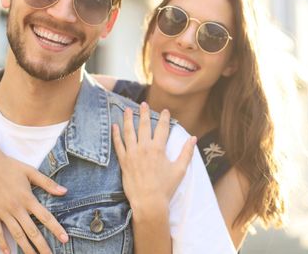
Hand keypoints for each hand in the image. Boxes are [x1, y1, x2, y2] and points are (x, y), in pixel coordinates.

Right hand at [0, 151, 68, 253]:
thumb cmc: (10, 166)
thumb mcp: (31, 172)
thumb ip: (48, 183)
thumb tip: (65, 191)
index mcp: (28, 198)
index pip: (45, 217)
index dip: (56, 229)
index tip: (65, 239)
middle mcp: (16, 208)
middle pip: (32, 231)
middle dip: (42, 246)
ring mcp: (3, 212)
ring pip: (16, 235)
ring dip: (26, 248)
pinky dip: (3, 243)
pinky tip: (8, 252)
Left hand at [112, 102, 196, 217]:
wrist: (149, 202)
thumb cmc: (166, 187)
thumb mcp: (180, 170)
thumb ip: (186, 153)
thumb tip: (193, 139)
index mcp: (159, 149)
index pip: (162, 128)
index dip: (164, 118)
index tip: (164, 111)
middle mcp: (144, 148)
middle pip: (144, 126)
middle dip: (144, 113)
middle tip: (143, 104)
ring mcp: (132, 154)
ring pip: (129, 132)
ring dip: (128, 119)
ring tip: (128, 109)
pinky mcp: (124, 161)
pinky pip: (118, 145)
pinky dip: (116, 135)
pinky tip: (114, 126)